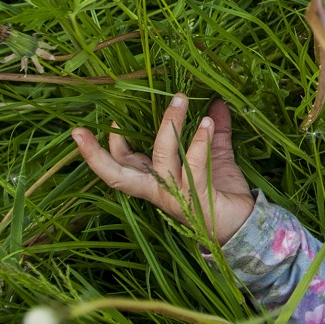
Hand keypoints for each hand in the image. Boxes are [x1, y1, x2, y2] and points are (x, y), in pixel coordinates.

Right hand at [72, 96, 256, 242]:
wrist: (247, 224)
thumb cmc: (222, 192)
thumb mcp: (216, 156)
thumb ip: (213, 132)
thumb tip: (217, 102)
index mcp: (154, 180)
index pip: (119, 164)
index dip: (105, 145)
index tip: (109, 118)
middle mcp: (158, 190)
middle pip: (116, 175)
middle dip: (94, 154)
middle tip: (77, 131)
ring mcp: (174, 196)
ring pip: (161, 159)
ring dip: (170, 126)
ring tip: (180, 99)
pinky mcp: (195, 199)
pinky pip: (192, 167)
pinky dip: (199, 143)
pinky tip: (207, 122)